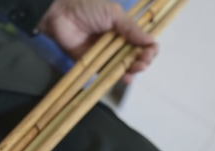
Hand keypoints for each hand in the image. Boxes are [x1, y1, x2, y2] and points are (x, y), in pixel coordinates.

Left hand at [38, 0, 157, 82]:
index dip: (149, 48)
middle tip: (144, 59)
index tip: (151, 50)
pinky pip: (107, 73)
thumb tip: (151, 41)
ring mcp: (105, 55)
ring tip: (138, 67)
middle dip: (143, 60)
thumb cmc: (88, 9)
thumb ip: (131, 28)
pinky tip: (127, 78)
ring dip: (134, 69)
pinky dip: (117, 77)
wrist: (62, 15)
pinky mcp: (93, 65)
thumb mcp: (114, 14)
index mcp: (124, 30)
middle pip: (135, 57)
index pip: (142, 42)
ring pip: (124, 66)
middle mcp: (117, 44)